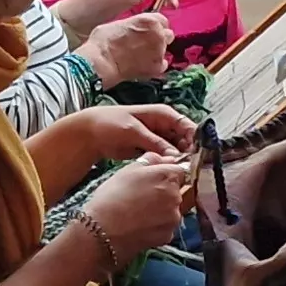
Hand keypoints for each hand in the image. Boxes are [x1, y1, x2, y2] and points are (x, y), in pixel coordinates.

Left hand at [60, 101, 195, 163]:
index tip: (195, 156)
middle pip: (186, 140)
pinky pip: (166, 158)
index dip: (194, 140)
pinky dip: (167, 164)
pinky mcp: (152, 151)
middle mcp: (165, 126)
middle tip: (184, 167)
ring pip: (177, 151)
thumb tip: (176, 156)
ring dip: (177, 160)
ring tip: (174, 171)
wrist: (91, 133)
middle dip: (187, 153)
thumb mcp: (134, 131)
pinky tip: (165, 172)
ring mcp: (159, 139)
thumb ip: (155, 143)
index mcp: (164, 114)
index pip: (188, 126)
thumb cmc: (111, 124)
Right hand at [81, 11, 171, 86]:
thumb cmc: (104, 41)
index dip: (155, 26)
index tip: (149, 30)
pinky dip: (155, 65)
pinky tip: (143, 65)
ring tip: (141, 56)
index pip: (162, 20)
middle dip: (159, 38)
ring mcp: (160, 52)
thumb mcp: (119, 23)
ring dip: (156, 52)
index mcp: (149, 21)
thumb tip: (136, 28)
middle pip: (167, 35)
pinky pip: (162, 65)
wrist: (102, 62)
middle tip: (146, 44)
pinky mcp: (158, 67)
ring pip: (165, 50)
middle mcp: (159, 35)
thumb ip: (134, 25)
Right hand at [81, 153, 194, 256]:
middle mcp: (177, 197)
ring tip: (139, 213)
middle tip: (142, 197)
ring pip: (172, 210)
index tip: (153, 180)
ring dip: (162, 210)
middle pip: (178, 191)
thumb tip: (166, 159)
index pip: (179, 171)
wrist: (103, 230)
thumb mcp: (128, 170)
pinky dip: (157, 226)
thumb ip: (151, 160)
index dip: (166, 175)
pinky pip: (166, 227)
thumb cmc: (112, 196)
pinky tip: (140, 225)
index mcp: (168, 177)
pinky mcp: (168, 236)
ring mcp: (174, 218)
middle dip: (165, 192)